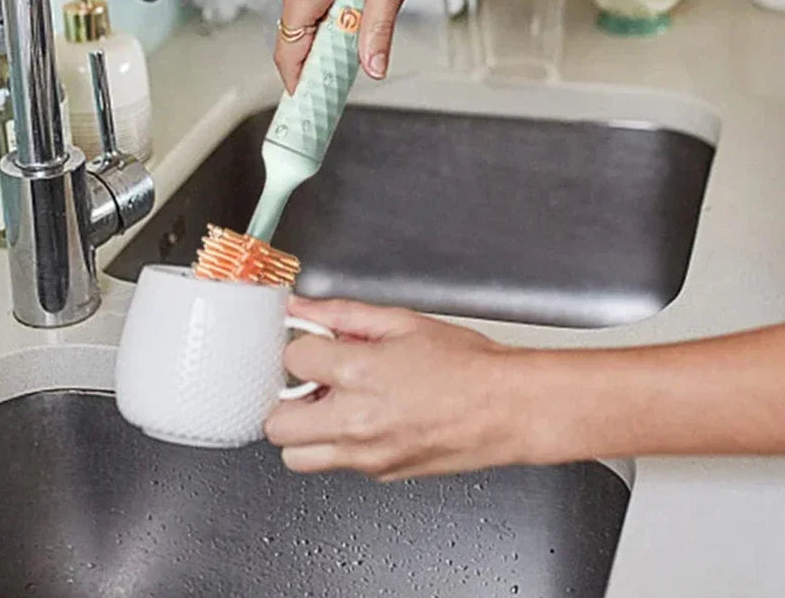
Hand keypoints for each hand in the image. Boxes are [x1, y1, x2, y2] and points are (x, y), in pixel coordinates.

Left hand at [265, 297, 529, 479]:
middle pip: (277, 424)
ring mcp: (366, 456)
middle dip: (289, 398)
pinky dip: (340, 445)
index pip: (293, 360)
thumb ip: (344, 315)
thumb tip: (303, 309)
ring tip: (336, 405)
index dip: (304, 347)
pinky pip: (337, 464)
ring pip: (297, 458)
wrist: (508, 408)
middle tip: (316, 382)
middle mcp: (355, 421)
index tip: (319, 345)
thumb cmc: (467, 365)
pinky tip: (368, 419)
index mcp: (359, 374)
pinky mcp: (381, 475)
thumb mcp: (403, 322)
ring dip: (305, 431)